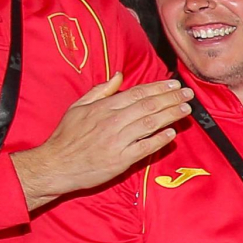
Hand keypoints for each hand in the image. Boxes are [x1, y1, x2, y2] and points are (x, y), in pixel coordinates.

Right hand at [14, 72, 188, 210]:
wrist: (55, 165)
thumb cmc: (66, 137)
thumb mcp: (78, 107)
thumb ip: (100, 91)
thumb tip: (119, 76)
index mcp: (103, 107)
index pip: (138, 93)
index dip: (159, 87)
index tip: (174, 83)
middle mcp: (112, 121)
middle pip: (148, 106)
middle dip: (171, 98)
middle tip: (188, 94)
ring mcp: (117, 141)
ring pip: (150, 124)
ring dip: (170, 115)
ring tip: (186, 109)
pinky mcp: (120, 160)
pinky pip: (145, 148)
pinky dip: (159, 140)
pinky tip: (171, 133)